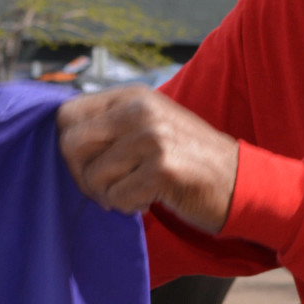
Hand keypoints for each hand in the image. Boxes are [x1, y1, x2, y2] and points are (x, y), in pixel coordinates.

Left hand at [54, 87, 238, 232]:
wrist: (239, 181)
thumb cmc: (189, 158)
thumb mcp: (151, 125)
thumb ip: (111, 124)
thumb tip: (64, 138)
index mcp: (132, 96)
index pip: (66, 114)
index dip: (70, 146)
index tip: (92, 163)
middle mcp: (139, 110)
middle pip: (70, 144)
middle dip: (82, 175)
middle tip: (108, 187)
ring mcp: (152, 138)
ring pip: (92, 176)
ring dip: (111, 194)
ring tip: (139, 189)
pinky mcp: (162, 169)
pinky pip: (117, 197)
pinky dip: (130, 207)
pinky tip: (152, 199)